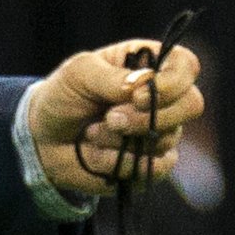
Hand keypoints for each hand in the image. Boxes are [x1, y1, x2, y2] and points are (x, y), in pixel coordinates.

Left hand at [28, 41, 203, 200]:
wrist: (43, 140)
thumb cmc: (63, 97)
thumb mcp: (79, 74)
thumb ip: (111, 76)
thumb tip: (144, 85)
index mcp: (150, 66)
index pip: (186, 67)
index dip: (171, 83)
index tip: (136, 96)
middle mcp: (162, 99)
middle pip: (192, 104)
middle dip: (150, 117)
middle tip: (111, 118)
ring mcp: (159, 132)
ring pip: (168, 139)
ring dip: (123, 140)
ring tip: (93, 133)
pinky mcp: (150, 164)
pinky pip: (156, 168)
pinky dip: (123, 164)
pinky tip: (99, 156)